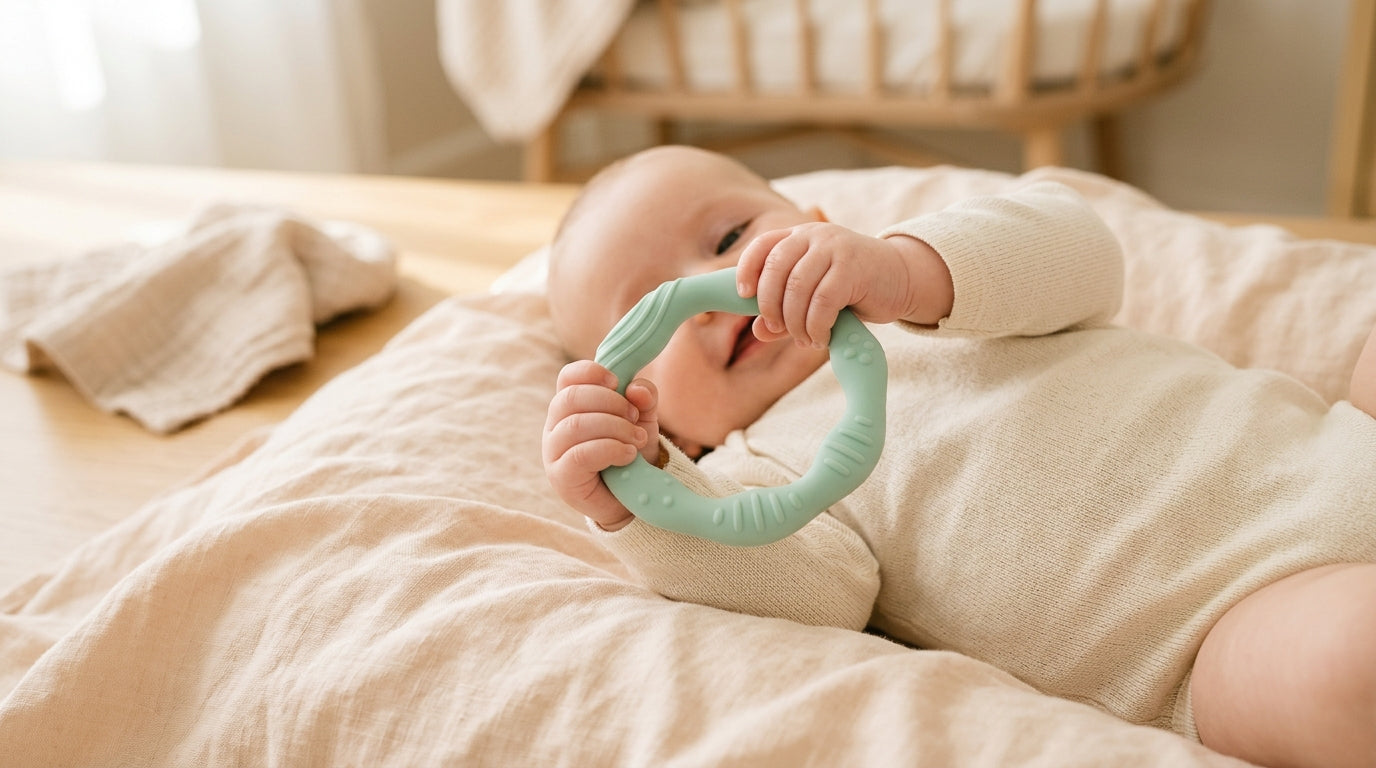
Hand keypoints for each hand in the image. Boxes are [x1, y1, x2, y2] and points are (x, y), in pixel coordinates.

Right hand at [543, 360, 660, 530]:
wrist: (631, 499)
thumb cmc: (630, 455)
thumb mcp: (642, 421)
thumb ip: (643, 399)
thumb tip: (637, 388)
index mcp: (571, 407)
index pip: (568, 377)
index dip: (591, 372)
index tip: (617, 382)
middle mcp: (556, 426)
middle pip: (571, 397)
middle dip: (610, 402)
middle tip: (634, 417)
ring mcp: (554, 452)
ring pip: (576, 424)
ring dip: (615, 427)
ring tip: (638, 439)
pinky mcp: (561, 477)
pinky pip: (580, 454)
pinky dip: (610, 449)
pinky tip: (629, 455)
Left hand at [735, 223, 952, 346]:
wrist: (902, 278)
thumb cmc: (853, 288)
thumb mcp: (814, 296)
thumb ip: (785, 310)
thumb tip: (759, 331)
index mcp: (800, 237)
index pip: (762, 245)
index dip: (747, 269)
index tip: (743, 296)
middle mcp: (815, 236)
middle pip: (775, 269)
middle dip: (770, 306)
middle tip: (777, 329)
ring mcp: (835, 248)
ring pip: (797, 288)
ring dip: (795, 322)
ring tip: (804, 338)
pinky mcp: (853, 268)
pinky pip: (822, 302)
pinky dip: (816, 326)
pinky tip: (822, 337)